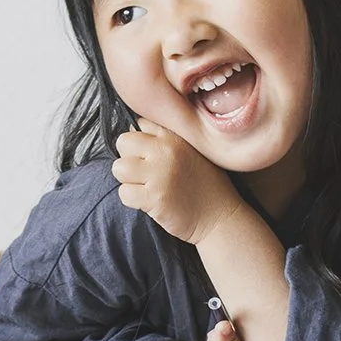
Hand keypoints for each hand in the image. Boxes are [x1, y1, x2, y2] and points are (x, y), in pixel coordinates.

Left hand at [112, 119, 248, 244]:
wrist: (221, 217)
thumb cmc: (205, 185)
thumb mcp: (193, 151)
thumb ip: (167, 139)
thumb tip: (133, 131)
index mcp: (175, 136)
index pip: (139, 123)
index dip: (141, 141)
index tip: (150, 155)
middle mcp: (166, 150)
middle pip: (124, 142)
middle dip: (129, 158)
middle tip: (145, 173)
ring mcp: (159, 174)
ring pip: (119, 168)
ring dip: (128, 180)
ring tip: (147, 187)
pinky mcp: (154, 198)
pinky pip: (124, 193)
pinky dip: (132, 199)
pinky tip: (149, 201)